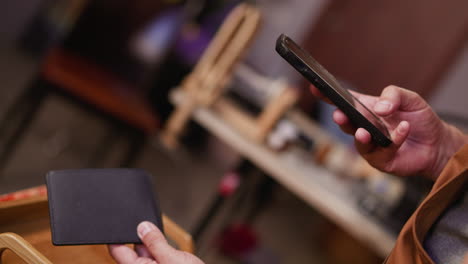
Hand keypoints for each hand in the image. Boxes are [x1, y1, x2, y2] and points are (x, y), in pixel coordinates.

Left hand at [108, 221, 204, 263]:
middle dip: (140, 236)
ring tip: (166, 243)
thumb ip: (156, 242)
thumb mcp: (172, 258)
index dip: (118, 235)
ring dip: (153, 243)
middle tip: (152, 227)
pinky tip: (169, 250)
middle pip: (132, 249)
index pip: (118, 250)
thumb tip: (143, 227)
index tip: (123, 221)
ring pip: (145, 252)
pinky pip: (155, 257)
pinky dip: (160, 250)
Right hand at [311, 85, 466, 179]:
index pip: (343, 101)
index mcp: (366, 109)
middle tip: (340, 115)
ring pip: (359, 142)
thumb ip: (395, 95)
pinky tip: (403, 131)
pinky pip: (382, 152)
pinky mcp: (381, 161)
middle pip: (346, 123)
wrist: (437, 144)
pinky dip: (394, 140)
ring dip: (360, 136)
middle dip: (341, 119)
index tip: (316, 87)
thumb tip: (381, 107)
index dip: (327, 96)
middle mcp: (364, 127)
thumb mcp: (411, 99)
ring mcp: (370, 145)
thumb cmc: (420, 120)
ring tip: (365, 131)